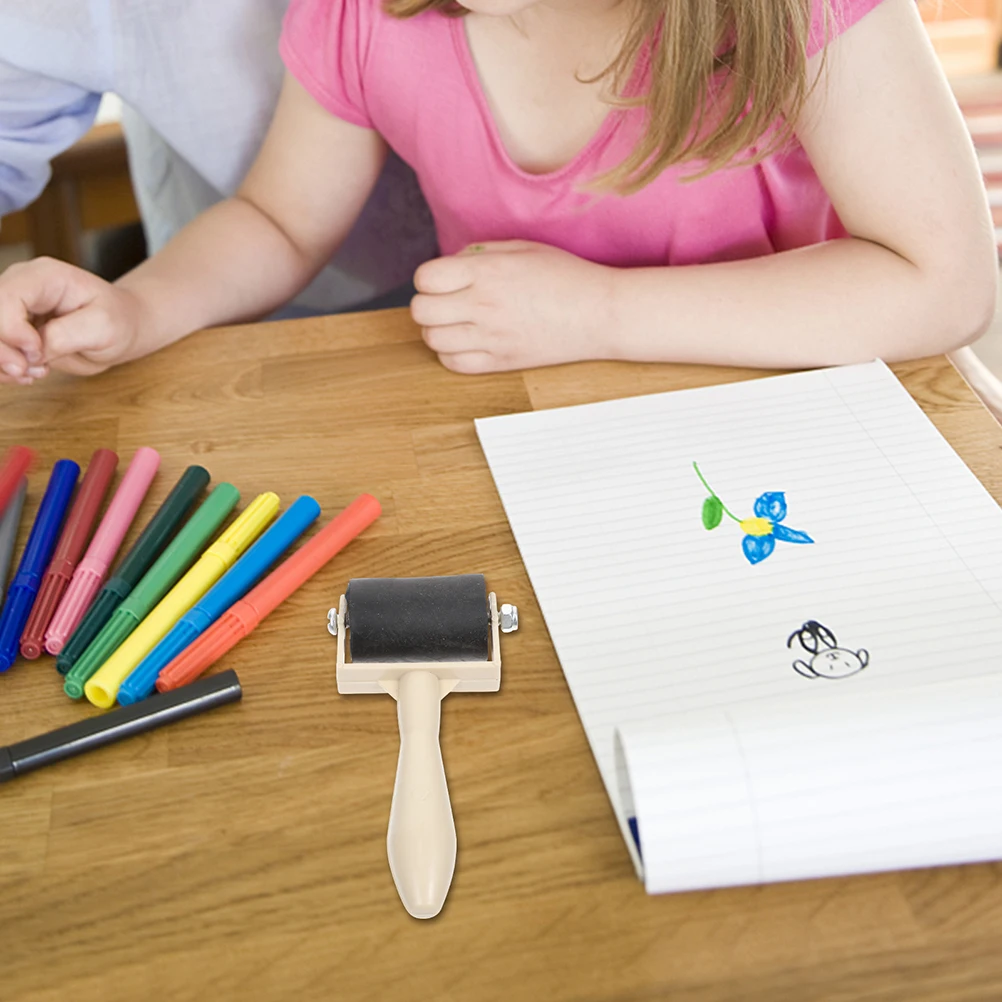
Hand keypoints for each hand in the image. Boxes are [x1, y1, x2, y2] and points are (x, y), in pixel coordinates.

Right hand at [0, 257, 142, 383]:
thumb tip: (33, 351)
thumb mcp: (104, 327)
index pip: (6, 296)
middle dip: (1, 349)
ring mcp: (13, 308)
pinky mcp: (12, 329)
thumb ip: (66, 336)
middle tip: (28, 370)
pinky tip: (26, 375)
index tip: (38, 351)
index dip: (11, 328)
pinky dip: (2, 368)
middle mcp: (21, 286)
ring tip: (31, 374)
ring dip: (1, 361)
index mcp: (44, 277)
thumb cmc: (119, 321)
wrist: (123, 328)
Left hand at [410, 241, 615, 372]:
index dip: (429, 279)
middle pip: (421, 311)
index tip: (444, 280)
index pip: (425, 278)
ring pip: (433, 340)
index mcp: (488, 271)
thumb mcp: (522, 248)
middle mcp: (485, 304)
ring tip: (458, 323)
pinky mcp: (501, 361)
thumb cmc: (566, 276)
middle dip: (428, 304)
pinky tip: (469, 342)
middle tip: (446, 302)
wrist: (600, 313)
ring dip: (438, 330)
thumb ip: (480, 253)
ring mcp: (492, 337)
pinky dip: (452, 353)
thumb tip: (450, 264)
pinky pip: (454, 363)